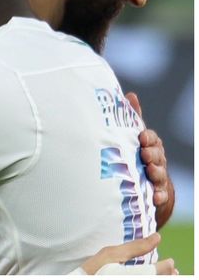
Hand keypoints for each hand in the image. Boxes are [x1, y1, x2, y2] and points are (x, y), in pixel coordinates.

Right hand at [80, 232, 176, 274]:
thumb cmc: (93, 269)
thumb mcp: (111, 254)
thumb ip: (135, 247)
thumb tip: (157, 237)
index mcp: (133, 275)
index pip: (159, 271)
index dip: (166, 266)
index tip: (170, 262)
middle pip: (159, 279)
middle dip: (167, 275)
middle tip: (172, 269)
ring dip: (161, 278)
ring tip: (167, 275)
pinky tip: (151, 278)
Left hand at [128, 92, 172, 215]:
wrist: (142, 186)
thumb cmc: (135, 156)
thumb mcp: (131, 138)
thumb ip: (132, 119)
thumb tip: (131, 95)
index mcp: (149, 145)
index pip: (150, 139)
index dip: (147, 138)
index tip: (141, 138)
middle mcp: (155, 160)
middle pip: (157, 155)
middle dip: (152, 154)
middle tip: (145, 154)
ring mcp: (157, 177)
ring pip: (160, 174)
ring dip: (156, 173)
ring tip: (150, 172)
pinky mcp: (157, 194)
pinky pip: (160, 195)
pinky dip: (158, 196)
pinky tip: (154, 197)